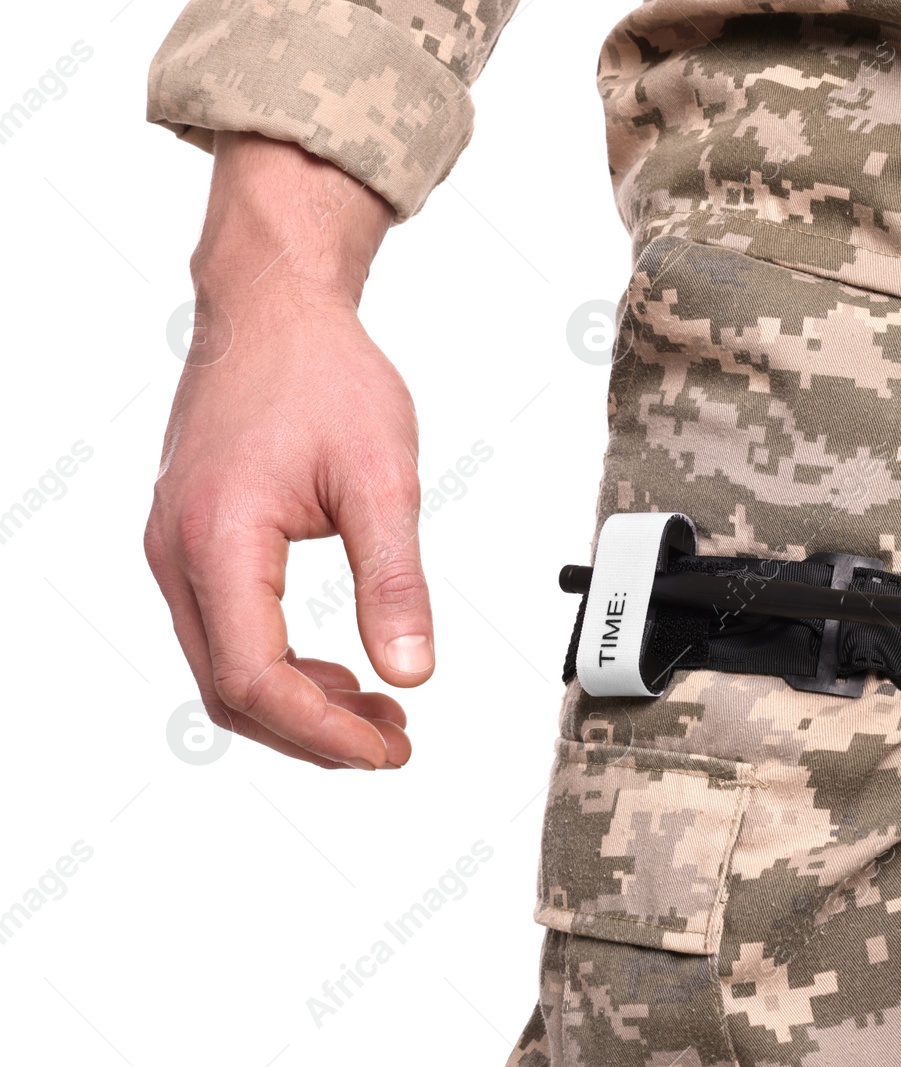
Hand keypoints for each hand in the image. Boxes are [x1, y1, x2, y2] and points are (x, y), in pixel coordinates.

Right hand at [144, 132, 428, 769]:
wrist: (273, 311)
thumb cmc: (323, 376)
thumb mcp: (383, 478)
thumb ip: (397, 583)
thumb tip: (412, 672)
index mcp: (218, 538)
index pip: (253, 678)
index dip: (321, 731)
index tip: (386, 748)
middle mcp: (177, 553)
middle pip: (229, 691)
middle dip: (313, 732)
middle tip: (392, 743)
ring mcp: (175, 550)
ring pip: (223, 669)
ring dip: (298, 706)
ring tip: (378, 713)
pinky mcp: (192, 544)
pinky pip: (226, 632)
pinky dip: (280, 667)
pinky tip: (340, 672)